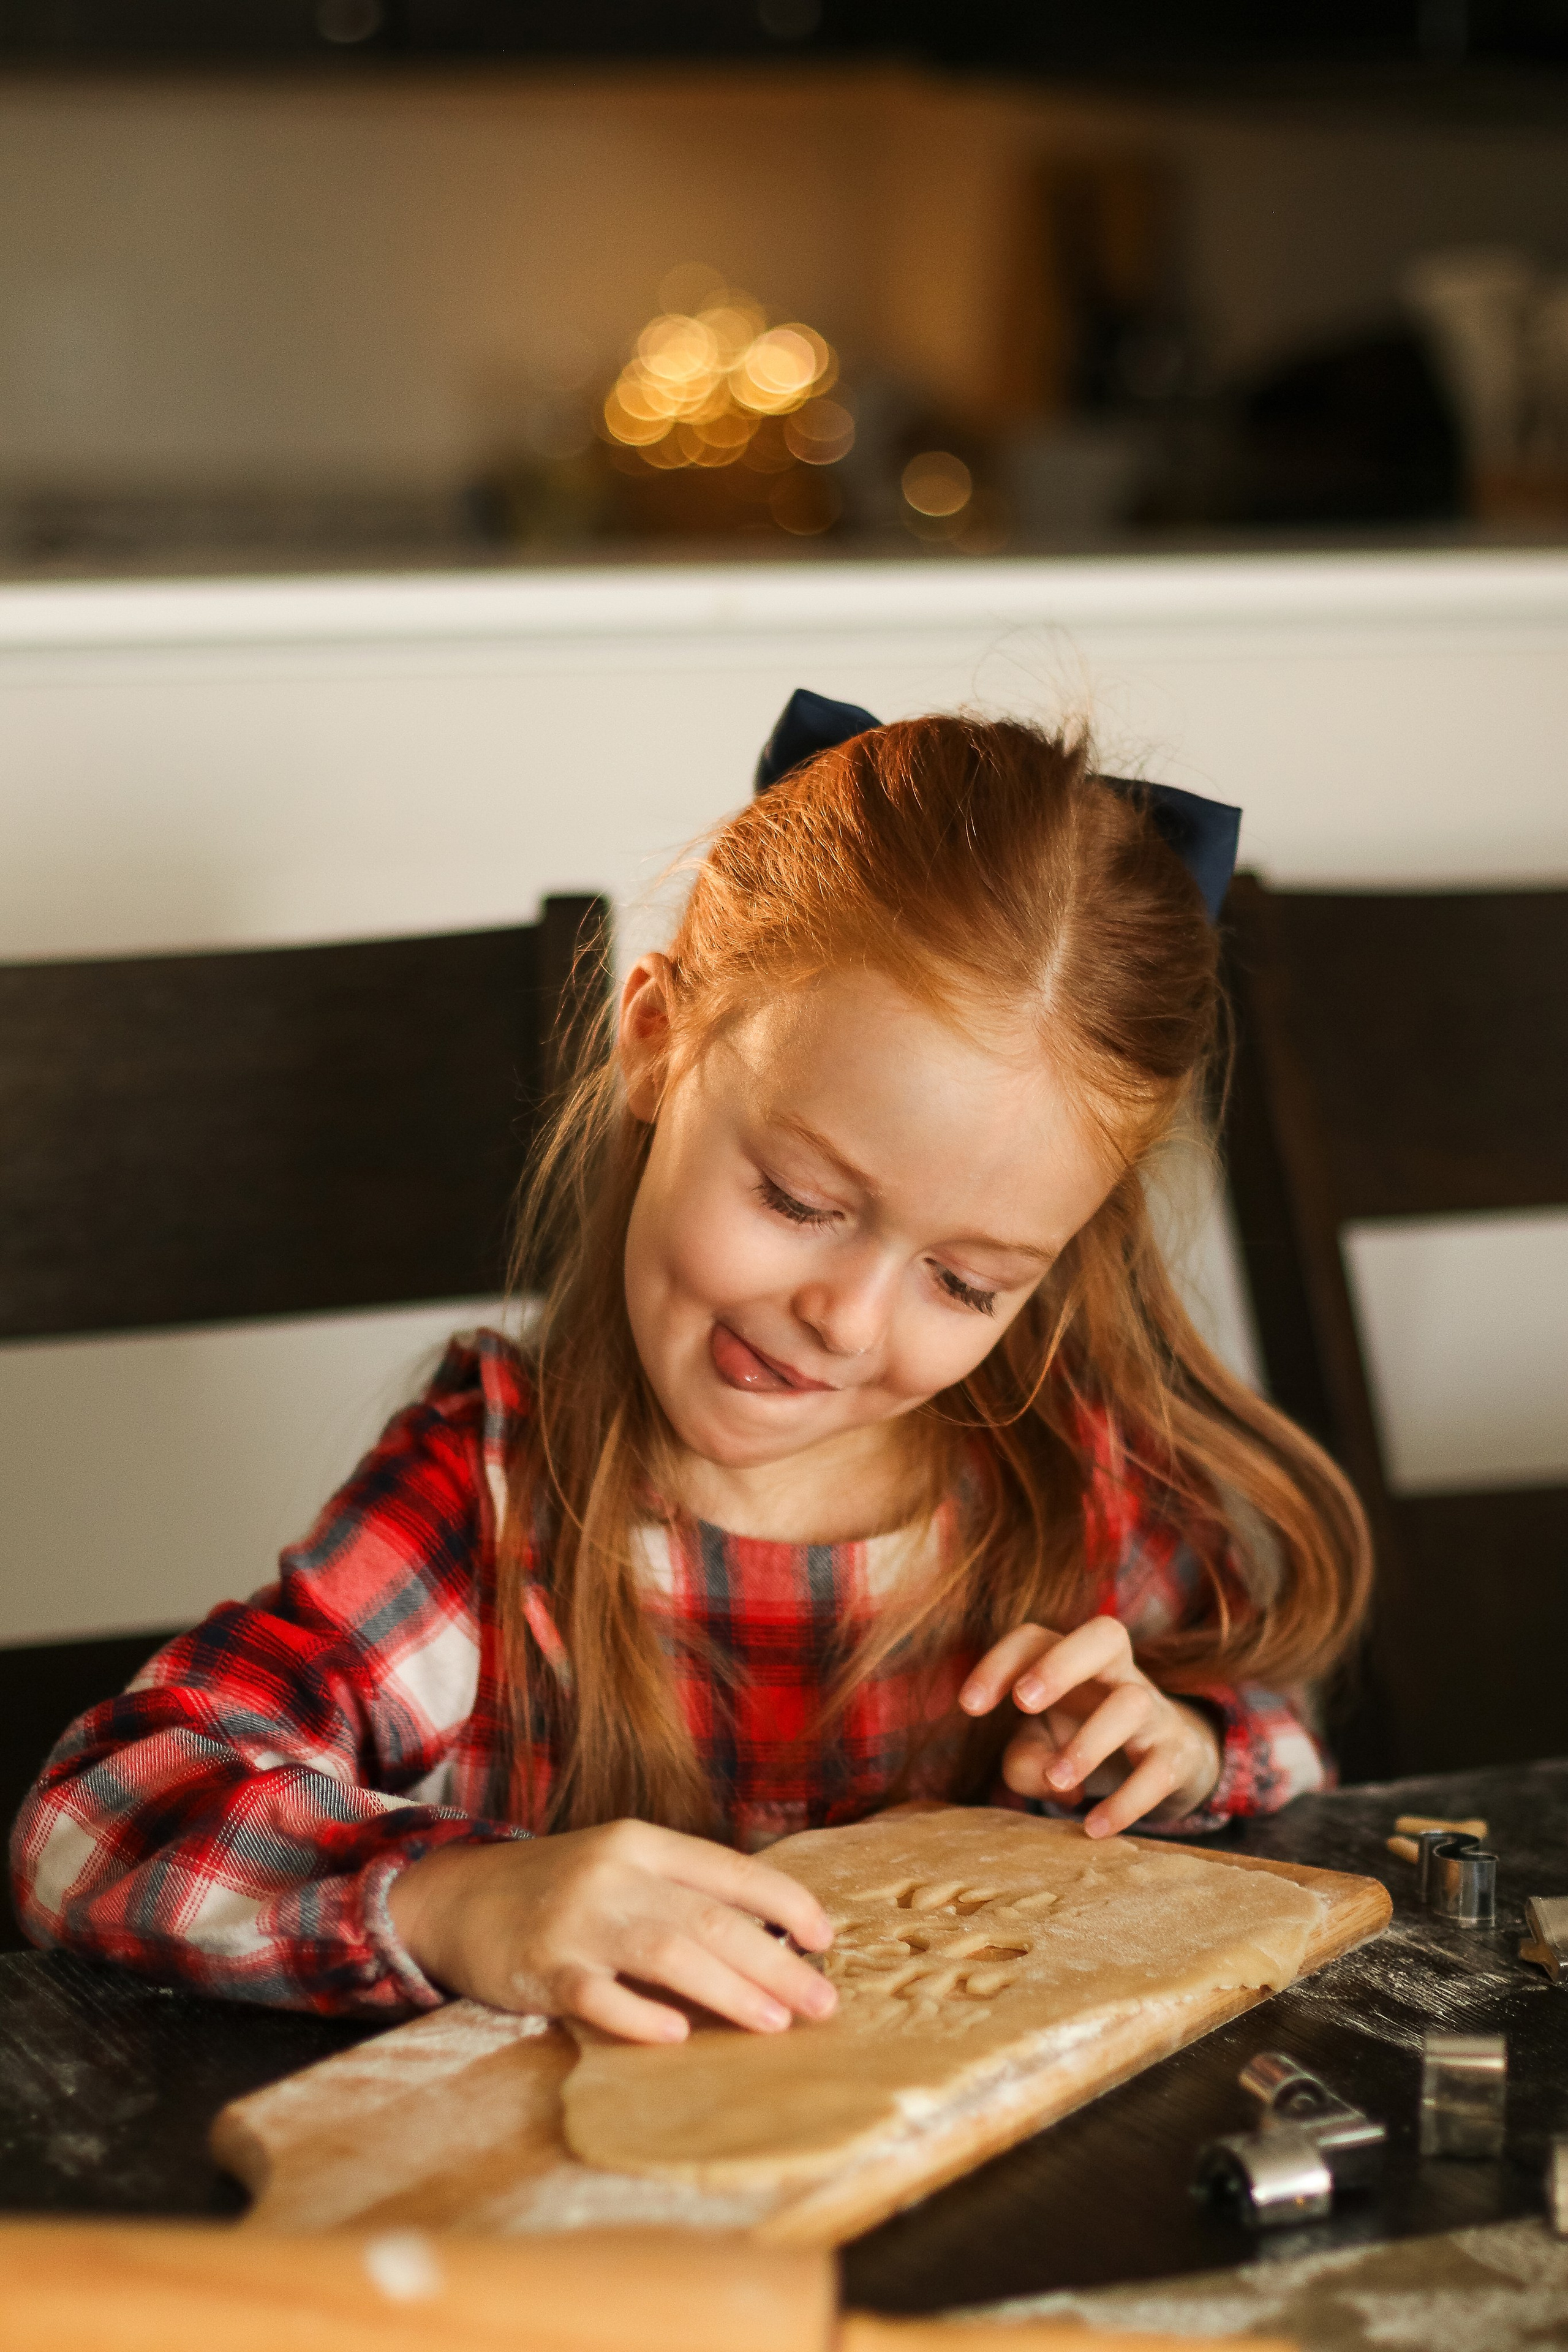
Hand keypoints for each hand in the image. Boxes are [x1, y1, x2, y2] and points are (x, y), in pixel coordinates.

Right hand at [387, 1819, 836, 2044]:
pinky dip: (637, 2014)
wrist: (455, 1895)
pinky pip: (594, 1993)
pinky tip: (674, 2035)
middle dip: (774, 1961)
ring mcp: (576, 1919)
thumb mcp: (620, 1870)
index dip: (784, 1901)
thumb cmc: (557, 1890)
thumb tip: (768, 1940)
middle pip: (709, 1916)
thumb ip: (680, 1894)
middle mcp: (615, 1872)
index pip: (729, 1868)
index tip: (826, 1937)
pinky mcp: (540, 1965)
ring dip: (727, 1989)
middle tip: (823, 2002)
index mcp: (642, 1842)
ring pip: (665, 1950)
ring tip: (774, 2022)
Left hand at [959, 1619, 1221, 1837]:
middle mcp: (1117, 1674)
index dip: (999, 1663)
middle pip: (1105, 1634)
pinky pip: (1158, 1770)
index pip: (1035, 1639)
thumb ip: (1023, 1761)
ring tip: (1058, 1782)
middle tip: (1022, 1702)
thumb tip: (1047, 1779)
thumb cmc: (1080, 1741)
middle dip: (1061, 1664)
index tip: (969, 1706)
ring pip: (1130, 1704)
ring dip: (1089, 1743)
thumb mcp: (1040, 1748)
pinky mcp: (1175, 1755)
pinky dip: (1127, 1802)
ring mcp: (1153, 1711)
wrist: (1165, 1761)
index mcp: (1074, 1662)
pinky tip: (1092, 1827)